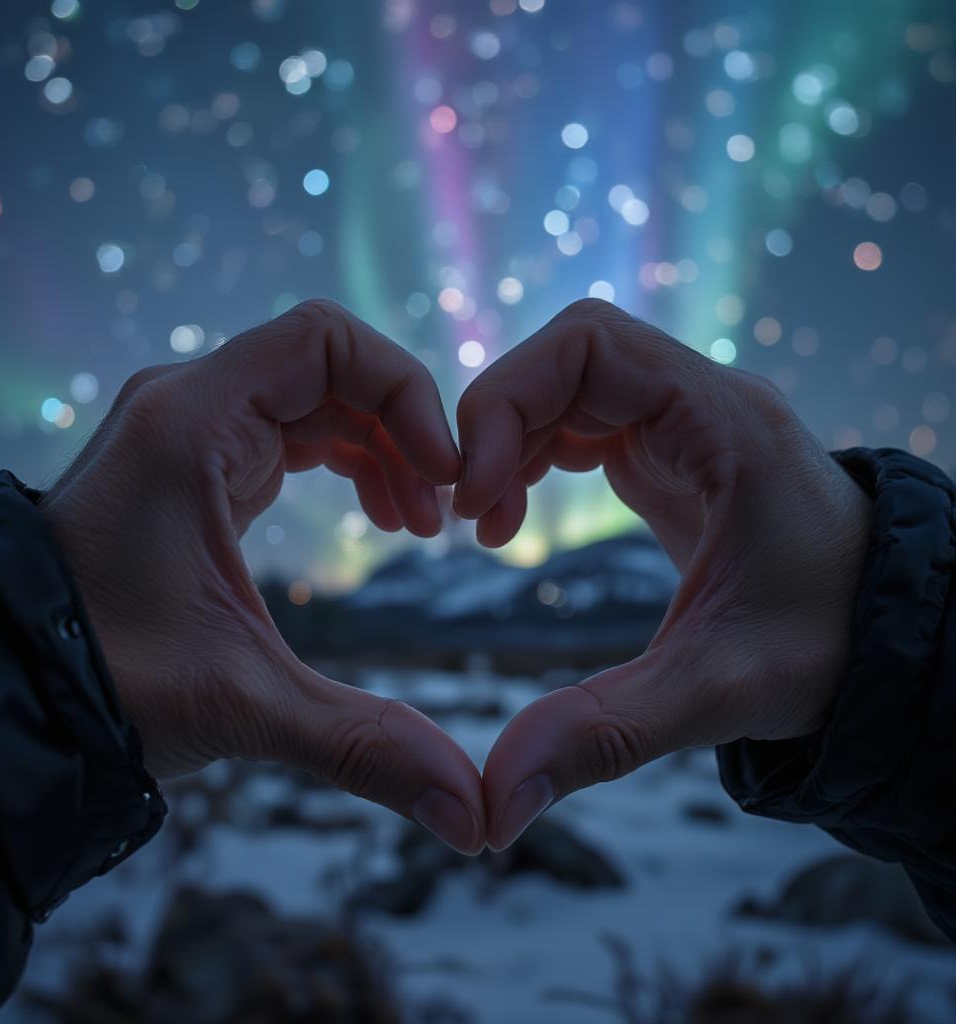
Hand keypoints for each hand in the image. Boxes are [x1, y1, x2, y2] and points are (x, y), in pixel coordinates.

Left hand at [41, 300, 485, 853]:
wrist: (6, 696)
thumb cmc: (102, 683)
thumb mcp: (242, 704)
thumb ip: (364, 743)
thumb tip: (475, 813)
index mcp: (190, 425)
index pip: (323, 340)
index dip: (403, 388)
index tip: (444, 469)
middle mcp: (187, 409)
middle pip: (330, 369)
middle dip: (402, 430)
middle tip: (445, 514)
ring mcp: (189, 433)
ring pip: (315, 399)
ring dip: (380, 448)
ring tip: (418, 525)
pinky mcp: (196, 465)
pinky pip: (292, 433)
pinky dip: (347, 462)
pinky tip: (380, 518)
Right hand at [454, 299, 872, 850]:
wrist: (894, 640)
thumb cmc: (832, 649)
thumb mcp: (718, 691)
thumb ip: (606, 735)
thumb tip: (493, 804)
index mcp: (722, 423)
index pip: (590, 344)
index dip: (510, 400)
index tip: (475, 494)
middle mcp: (701, 404)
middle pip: (565, 360)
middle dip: (499, 425)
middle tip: (468, 518)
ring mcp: (685, 425)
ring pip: (566, 388)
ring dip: (510, 443)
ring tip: (486, 527)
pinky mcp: (671, 456)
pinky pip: (580, 424)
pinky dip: (531, 458)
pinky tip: (514, 520)